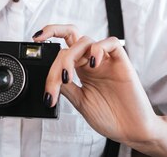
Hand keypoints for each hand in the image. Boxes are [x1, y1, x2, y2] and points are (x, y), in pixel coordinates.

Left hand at [35, 26, 162, 146]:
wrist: (131, 130)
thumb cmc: (109, 117)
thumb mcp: (80, 102)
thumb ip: (66, 87)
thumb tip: (51, 76)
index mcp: (80, 69)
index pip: (63, 46)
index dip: (49, 37)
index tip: (35, 41)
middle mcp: (91, 61)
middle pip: (71, 35)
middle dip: (54, 37)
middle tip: (43, 51)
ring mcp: (106, 60)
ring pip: (85, 40)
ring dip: (70, 57)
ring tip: (67, 77)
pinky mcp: (121, 62)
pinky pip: (110, 43)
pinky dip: (98, 49)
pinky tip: (92, 64)